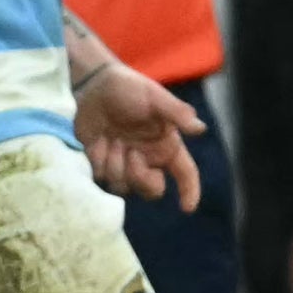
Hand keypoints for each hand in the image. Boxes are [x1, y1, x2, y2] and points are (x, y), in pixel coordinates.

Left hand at [75, 63, 203, 209]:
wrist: (92, 84)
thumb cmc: (129, 88)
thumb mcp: (155, 97)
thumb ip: (177, 113)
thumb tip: (200, 129)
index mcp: (166, 146)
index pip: (185, 174)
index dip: (189, 192)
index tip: (187, 207)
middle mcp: (147, 159)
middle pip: (152, 190)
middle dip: (142, 179)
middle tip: (132, 156)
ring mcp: (123, 163)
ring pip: (123, 187)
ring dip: (117, 165)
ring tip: (111, 140)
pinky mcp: (101, 163)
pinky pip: (101, 177)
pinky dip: (99, 161)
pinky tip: (97, 142)